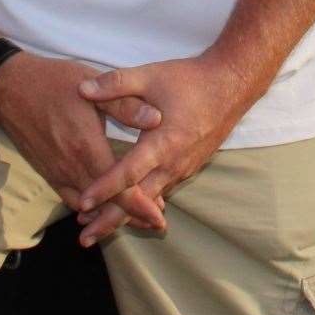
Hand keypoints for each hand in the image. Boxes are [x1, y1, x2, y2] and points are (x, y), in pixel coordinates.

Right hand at [0, 53, 168, 241]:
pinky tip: (99, 208)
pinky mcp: (47, 172)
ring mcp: (57, 172)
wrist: (9, 86)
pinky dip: (87, 208)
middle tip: (155, 223)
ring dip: (109, 214)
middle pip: (105, 204)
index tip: (160, 219)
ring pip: (87, 207)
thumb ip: (125, 105)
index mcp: (86, 147)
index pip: (118, 188)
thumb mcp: (92, 86)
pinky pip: (69, 198)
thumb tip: (157, 119)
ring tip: (133, 217)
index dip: (141, 206)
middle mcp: (71, 167)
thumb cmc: (53, 81)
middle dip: (131, 215)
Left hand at [74, 55, 258, 244]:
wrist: (232, 85)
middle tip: (85, 239)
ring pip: (151, 200)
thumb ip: (115, 84)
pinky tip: (129, 210)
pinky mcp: (189, 167)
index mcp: (163, 143)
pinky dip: (143, 204)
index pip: (128, 173)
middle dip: (110, 220)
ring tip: (98, 227)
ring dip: (125, 215)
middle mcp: (174, 163)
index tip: (81, 203)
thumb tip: (82, 89)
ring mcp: (183, 168)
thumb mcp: (151, 76)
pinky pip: (162, 192)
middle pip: (138, 201)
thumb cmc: (190, 79)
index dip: (103, 189)